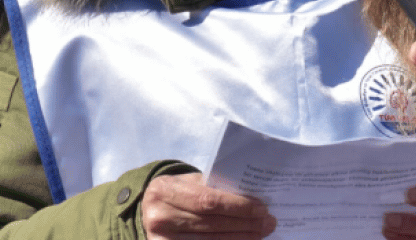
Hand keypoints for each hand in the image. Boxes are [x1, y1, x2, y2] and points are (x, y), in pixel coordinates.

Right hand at [142, 172, 275, 238]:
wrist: (147, 209)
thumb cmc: (176, 192)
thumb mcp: (187, 182)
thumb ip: (212, 186)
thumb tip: (251, 196)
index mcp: (165, 191)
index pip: (208, 201)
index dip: (237, 206)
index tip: (261, 207)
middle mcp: (160, 216)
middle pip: (212, 224)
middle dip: (245, 224)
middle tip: (268, 222)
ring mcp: (162, 238)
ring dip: (240, 238)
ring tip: (261, 233)